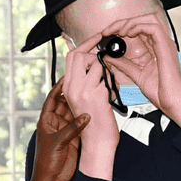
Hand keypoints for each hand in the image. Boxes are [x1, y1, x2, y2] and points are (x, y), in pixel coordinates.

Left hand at [29, 78, 88, 180]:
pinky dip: (86, 119)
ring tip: (91, 96)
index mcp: (46, 120)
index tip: (68, 78)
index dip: (59, 88)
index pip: (52, 99)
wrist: (53, 178)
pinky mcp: (74, 137)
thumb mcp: (58, 141)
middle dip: (74, 95)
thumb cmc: (47, 161)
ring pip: (74, 113)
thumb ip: (72, 128)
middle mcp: (56, 123)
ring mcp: (65, 130)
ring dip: (81, 107)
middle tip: (84, 85)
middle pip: (65, 104)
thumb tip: (85, 116)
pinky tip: (93, 112)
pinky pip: (81, 125)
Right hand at [62, 39, 118, 179]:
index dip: (83, 44)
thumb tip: (92, 62)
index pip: (71, 57)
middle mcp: (72, 87)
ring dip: (107, 72)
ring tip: (109, 87)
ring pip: (96, 64)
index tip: (96, 38)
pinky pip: (107, 78)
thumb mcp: (83, 99)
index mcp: (67, 87)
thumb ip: (85, 81)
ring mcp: (83, 91)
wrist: (98, 142)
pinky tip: (112, 97)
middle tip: (105, 49)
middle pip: (79, 55)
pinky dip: (113, 84)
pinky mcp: (96, 96)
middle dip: (94, 49)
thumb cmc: (94, 122)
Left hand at [98, 13, 180, 126]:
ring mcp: (164, 43)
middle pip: (143, 20)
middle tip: (109, 31)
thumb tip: (109, 57)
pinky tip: (128, 33)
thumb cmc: (161, 93)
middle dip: (124, 22)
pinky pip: (152, 27)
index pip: (138, 29)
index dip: (122, 28)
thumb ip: (123, 65)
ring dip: (130, 22)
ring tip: (118, 31)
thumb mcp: (137, 75)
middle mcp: (160, 43)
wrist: (173, 103)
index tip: (107, 35)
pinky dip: (138, 26)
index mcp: (155, 49)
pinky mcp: (166, 46)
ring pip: (148, 19)